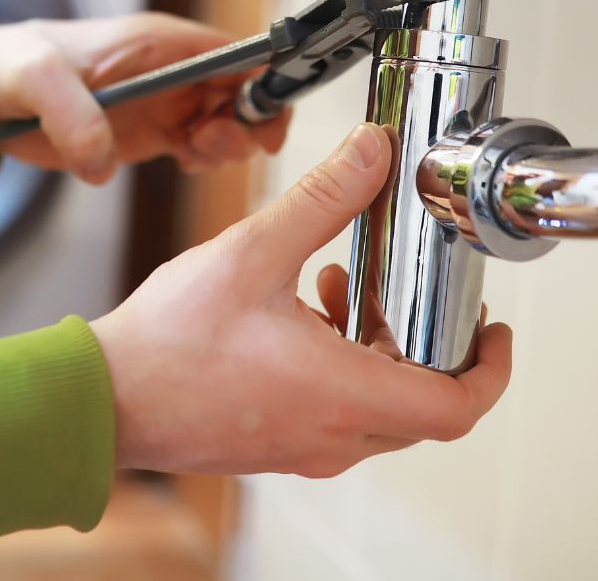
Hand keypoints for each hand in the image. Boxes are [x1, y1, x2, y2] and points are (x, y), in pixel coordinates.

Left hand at [0, 14, 288, 182]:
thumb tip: (103, 160)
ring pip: (228, 123)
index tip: (265, 119)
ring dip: (226, 145)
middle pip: (244, 92)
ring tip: (190, 154)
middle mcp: (173, 70)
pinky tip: (182, 162)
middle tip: (209, 144)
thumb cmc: (9, 66)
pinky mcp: (151, 132)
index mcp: (159, 41)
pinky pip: (199, 147)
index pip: (237, 52)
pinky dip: (203, 159)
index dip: (264, 81)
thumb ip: (69, 112)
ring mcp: (165, 102)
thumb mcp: (33, 78)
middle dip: (248, 122)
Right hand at [91, 123, 511, 476]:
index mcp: (339, 393)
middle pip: (422, 403)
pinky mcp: (276, 441)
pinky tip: (302, 309)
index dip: (491, 369)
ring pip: (378, 406)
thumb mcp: (254, 252)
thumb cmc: (168, 344)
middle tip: (416, 293)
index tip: (495, 332)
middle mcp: (330, 433)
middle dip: (429, 342)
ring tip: (344, 286)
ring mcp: (302, 444)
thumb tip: (371, 153)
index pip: (455, 406)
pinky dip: (342, 362)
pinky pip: (336, 411)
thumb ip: (322, 198)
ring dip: (379, 346)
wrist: (102, 398)